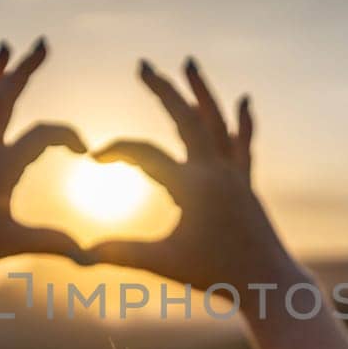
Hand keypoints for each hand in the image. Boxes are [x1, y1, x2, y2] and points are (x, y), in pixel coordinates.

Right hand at [86, 57, 300, 292]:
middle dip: (163, 90)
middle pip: (186, 118)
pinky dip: (242, 121)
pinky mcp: (246, 183)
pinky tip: (244, 101)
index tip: (92, 157)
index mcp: (192, 185)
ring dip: (201, 91)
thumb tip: (78, 255)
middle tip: (143, 64)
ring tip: (189, 63)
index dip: (115, 152)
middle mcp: (216, 171)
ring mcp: (234, 174)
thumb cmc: (217, 276)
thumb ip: (121, 254)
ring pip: (217, 121)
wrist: (269, 285)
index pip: (145, 154)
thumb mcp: (164, 264)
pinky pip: (243, 144)